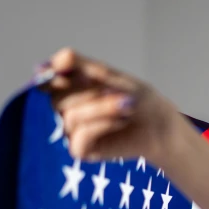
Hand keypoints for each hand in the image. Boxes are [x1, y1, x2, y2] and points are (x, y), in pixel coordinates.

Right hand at [39, 47, 180, 164]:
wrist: (161, 126)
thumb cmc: (138, 100)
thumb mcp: (111, 76)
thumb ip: (83, 66)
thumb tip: (58, 59)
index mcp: (71, 89)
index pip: (48, 79)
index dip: (54, 75)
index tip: (70, 70)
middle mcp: (67, 109)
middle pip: (57, 98)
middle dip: (88, 92)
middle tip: (116, 91)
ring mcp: (72, 131)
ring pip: (71, 117)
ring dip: (102, 108)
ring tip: (126, 106)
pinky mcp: (81, 150)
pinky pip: (79, 136)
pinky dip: (102, 126)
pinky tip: (120, 123)